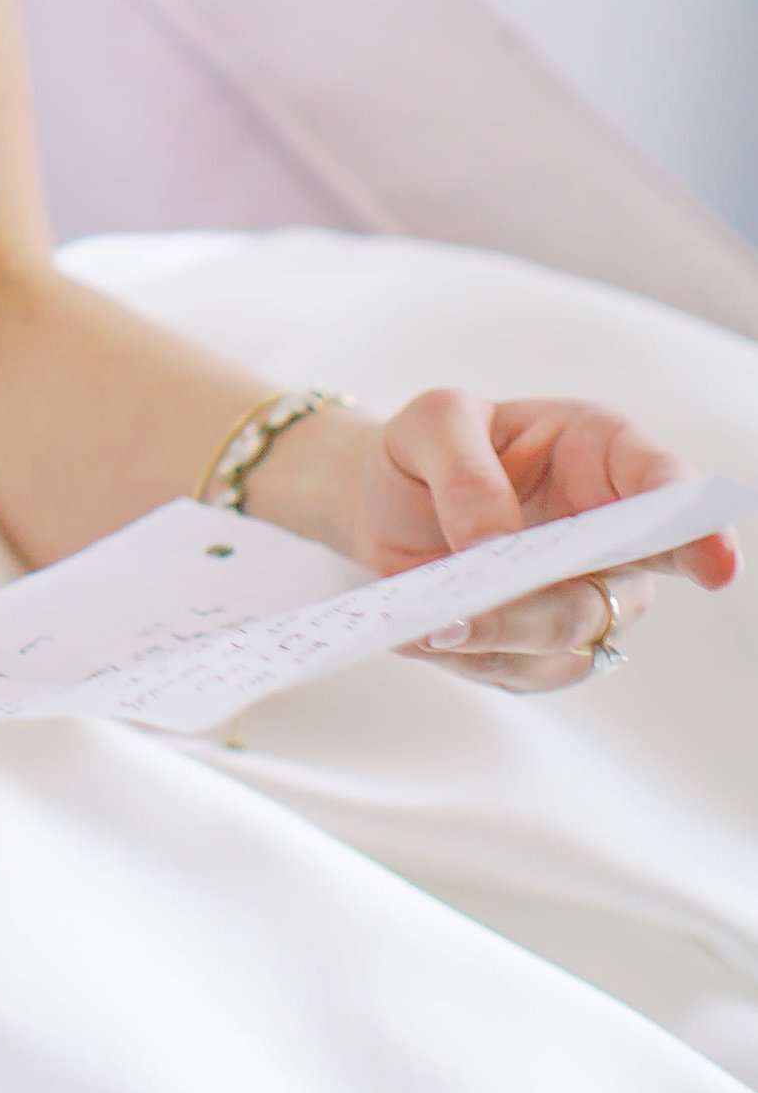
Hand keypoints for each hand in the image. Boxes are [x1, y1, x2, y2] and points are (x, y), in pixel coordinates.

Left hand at [271, 390, 739, 692]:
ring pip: (569, 639)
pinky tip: (424, 631)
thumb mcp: (434, 422)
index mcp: (602, 454)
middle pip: (620, 586)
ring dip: (502, 636)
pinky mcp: (538, 646)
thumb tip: (494, 543)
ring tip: (435, 622)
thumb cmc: (426, 449)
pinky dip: (473, 656)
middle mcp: (609, 532)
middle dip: (557, 602)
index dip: (697, 526)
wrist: (379, 498)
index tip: (714, 562)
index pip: (666, 486)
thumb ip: (465, 470)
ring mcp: (579, 595)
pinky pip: (522, 670)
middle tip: (488, 596)